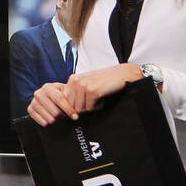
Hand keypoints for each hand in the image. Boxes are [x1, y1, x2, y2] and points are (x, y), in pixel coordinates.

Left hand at [27, 63, 141, 126]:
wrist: (120, 74)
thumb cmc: (104, 81)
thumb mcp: (87, 84)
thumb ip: (77, 94)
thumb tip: (69, 111)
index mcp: (72, 79)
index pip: (65, 101)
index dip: (73, 108)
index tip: (80, 109)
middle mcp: (75, 81)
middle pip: (73, 106)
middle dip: (83, 108)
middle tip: (93, 101)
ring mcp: (83, 85)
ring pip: (81, 109)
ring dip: (91, 107)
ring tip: (98, 98)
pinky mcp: (92, 91)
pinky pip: (91, 108)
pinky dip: (98, 107)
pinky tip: (103, 98)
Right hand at [27, 81, 77, 125]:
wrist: (51, 99)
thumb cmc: (61, 96)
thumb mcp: (67, 93)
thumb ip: (71, 98)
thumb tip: (75, 108)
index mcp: (48, 87)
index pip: (59, 98)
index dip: (68, 109)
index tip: (75, 117)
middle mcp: (39, 93)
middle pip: (53, 110)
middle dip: (61, 115)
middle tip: (65, 117)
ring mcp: (33, 101)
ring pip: (46, 116)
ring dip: (54, 119)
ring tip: (58, 119)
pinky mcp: (30, 109)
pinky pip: (37, 119)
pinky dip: (44, 121)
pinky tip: (49, 121)